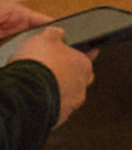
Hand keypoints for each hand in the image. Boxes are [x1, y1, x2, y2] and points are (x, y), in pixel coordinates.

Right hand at [0, 6, 92, 127]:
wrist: (27, 92)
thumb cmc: (40, 65)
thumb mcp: (46, 38)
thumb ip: (55, 34)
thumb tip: (58, 31)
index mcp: (83, 65)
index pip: (87, 59)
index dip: (78, 56)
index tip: (73, 55)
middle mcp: (81, 86)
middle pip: (80, 79)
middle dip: (70, 75)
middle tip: (55, 70)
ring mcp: (71, 104)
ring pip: (68, 95)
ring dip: (59, 91)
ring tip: (44, 86)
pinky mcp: (58, 117)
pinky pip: (56, 109)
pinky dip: (50, 104)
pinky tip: (39, 99)